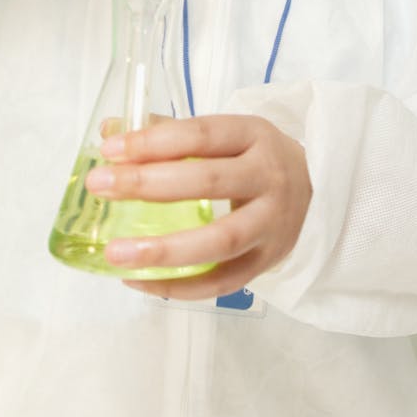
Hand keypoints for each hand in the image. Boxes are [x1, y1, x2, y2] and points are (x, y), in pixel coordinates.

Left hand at [85, 115, 311, 299]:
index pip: (201, 134)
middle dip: (148, 184)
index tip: (110, 149)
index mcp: (253, 135)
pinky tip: (139, 281)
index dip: (154, 141)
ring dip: (164, 250)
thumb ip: (168, 132)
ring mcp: (272, 224)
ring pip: (220, 241)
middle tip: (100, 187)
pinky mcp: (268, 262)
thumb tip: (109, 131)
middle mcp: (268, 177)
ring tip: (114, 254)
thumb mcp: (225, 135)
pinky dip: (179, 286)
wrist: (317, 190)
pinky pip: (222, 282)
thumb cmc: (254, 159)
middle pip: (208, 182)